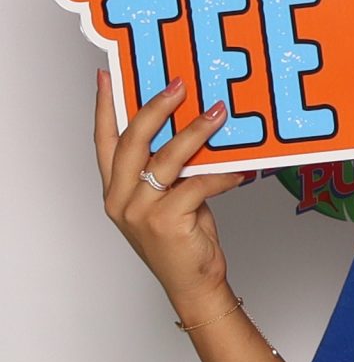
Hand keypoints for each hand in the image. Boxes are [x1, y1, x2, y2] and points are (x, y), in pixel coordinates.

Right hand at [95, 72, 247, 320]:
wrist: (194, 285)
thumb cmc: (183, 240)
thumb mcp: (169, 198)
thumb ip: (168, 170)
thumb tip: (190, 129)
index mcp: (116, 190)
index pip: (104, 141)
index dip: (105, 107)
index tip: (107, 76)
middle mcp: (120, 199)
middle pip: (132, 141)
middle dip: (155, 108)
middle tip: (178, 85)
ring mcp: (140, 212)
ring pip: (165, 159)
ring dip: (194, 132)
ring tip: (217, 113)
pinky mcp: (165, 222)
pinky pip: (197, 185)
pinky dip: (221, 174)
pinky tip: (240, 168)